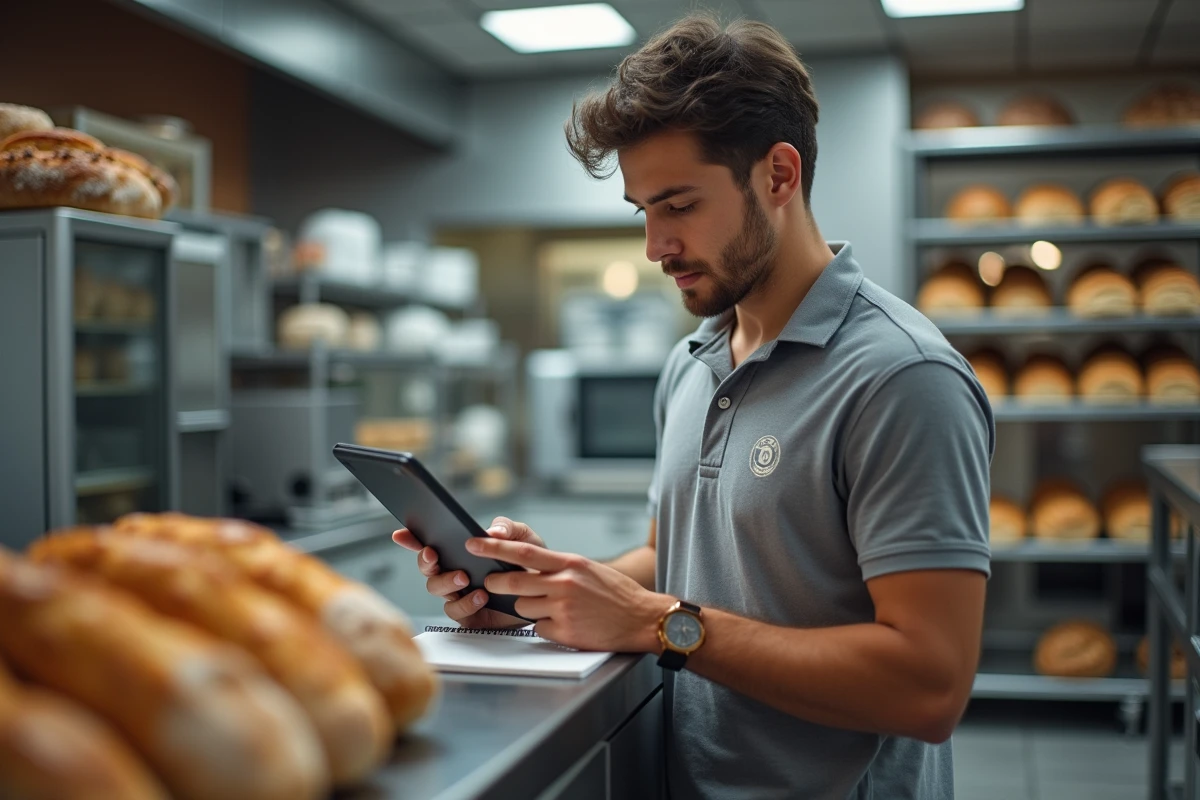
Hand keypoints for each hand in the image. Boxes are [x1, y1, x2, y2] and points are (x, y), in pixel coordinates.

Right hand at [392, 516, 546, 627]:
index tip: (400, 534)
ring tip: (464, 577)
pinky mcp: (469, 615)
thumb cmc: (531, 565)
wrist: (547, 593)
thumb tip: (491, 531)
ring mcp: (459, 595)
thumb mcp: (524, 539)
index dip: (412, 539)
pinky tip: (480, 595)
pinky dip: (466, 602)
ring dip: (446, 581)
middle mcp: (455, 573)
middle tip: (434, 554)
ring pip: (436, 589)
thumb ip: (508, 529)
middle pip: (427, 568)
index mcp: (461, 552)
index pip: (431, 544)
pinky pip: (456, 611)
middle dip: (425, 561)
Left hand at [466, 535, 672, 652]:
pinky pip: (539, 628)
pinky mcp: (565, 631)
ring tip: (556, 609)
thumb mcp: (588, 569)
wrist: (644, 618)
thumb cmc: (616, 594)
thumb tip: (527, 567)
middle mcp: (564, 582)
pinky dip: (547, 627)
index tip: (473, 543)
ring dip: (531, 609)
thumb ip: (559, 567)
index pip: (523, 551)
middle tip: (492, 582)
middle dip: (497, 583)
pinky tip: (567, 625)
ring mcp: (563, 608)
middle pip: (513, 581)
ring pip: (524, 607)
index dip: (494, 547)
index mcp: (569, 563)